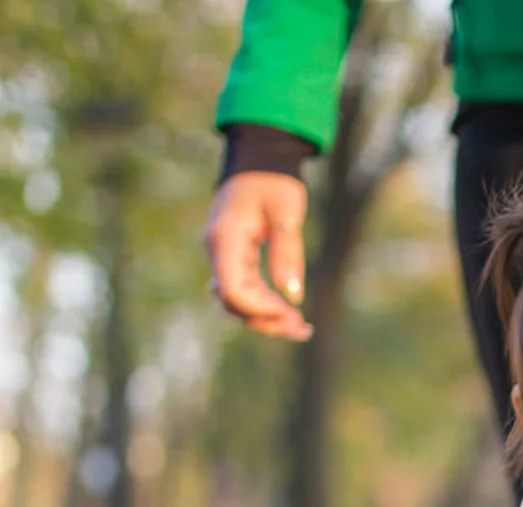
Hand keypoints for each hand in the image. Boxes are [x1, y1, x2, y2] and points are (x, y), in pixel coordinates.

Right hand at [202, 171, 313, 340]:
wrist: (259, 161)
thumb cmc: (273, 181)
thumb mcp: (286, 211)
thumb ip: (287, 252)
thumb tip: (292, 296)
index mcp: (225, 240)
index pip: (233, 291)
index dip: (261, 310)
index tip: (293, 312)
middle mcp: (217, 252)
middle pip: (234, 304)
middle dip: (268, 321)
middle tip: (304, 329)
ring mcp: (223, 258)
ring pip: (239, 304)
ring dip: (268, 320)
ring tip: (302, 327)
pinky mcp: (234, 261)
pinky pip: (245, 293)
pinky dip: (266, 307)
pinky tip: (290, 313)